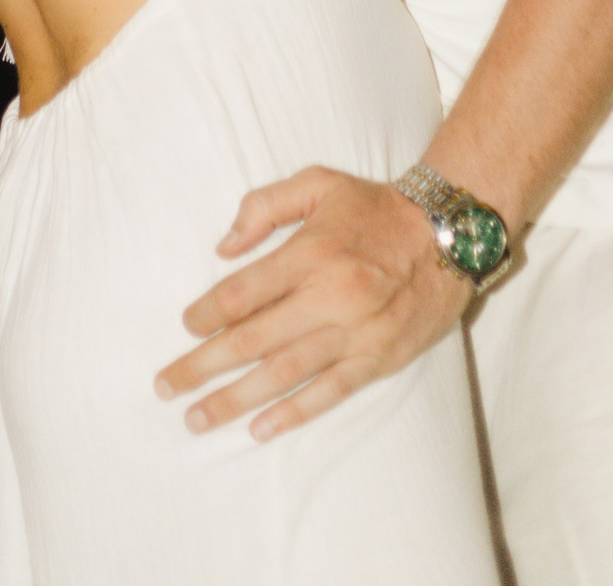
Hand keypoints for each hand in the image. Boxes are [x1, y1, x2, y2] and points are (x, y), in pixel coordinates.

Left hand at [155, 168, 470, 441]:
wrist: (447, 235)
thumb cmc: (373, 208)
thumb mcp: (318, 182)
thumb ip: (265, 205)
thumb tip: (224, 246)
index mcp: (310, 253)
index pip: (244, 292)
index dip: (207, 313)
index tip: (185, 326)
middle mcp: (329, 297)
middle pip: (252, 340)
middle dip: (202, 366)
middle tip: (165, 386)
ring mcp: (354, 333)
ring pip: (283, 373)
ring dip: (235, 399)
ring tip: (198, 417)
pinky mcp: (377, 359)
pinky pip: (328, 393)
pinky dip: (293, 413)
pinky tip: (260, 429)